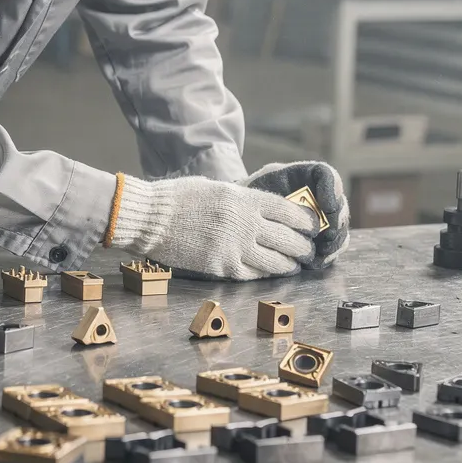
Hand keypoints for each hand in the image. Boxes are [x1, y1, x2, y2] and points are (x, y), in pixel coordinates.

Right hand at [106, 175, 319, 279]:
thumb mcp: (216, 188)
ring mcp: (233, 247)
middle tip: (308, 250)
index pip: (288, 211)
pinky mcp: (220, 266)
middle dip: (303, 247)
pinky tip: (270, 273)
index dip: (305, 221)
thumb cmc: (178, 198)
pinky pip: (252, 274)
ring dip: (290, 265)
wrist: (149, 218)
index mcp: (244, 199)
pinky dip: (265, 274)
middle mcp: (244, 223)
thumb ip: (241, 199)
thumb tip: (263, 210)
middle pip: (288, 239)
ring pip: (275, 261)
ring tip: (295, 265)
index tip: (313, 226)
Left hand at [241, 160, 349, 268]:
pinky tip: (318, 260)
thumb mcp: (259, 184)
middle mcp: (322, 195)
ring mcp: (325, 217)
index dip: (333, 191)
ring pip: (342, 228)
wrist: (247, 213)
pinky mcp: (323, 237)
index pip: (329, 176)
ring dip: (336, 240)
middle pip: (341, 205)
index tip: (327, 207)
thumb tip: (293, 211)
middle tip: (328, 234)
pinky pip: (335, 246)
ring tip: (322, 250)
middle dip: (337, 222)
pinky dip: (330, 254)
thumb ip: (276, 189)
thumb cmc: (253, 195)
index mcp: (308, 176)